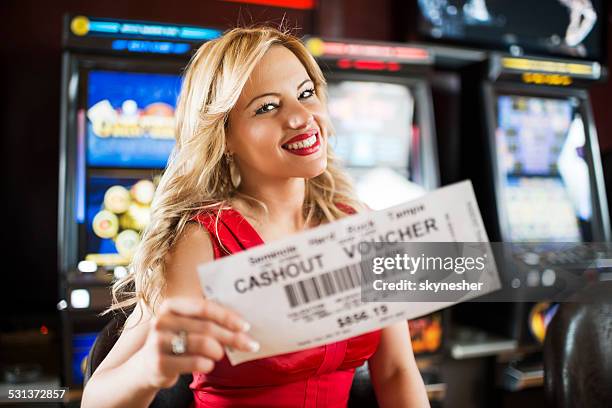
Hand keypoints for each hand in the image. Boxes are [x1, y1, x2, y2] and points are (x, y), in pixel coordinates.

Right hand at [138, 297, 257, 388]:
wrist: (147, 366)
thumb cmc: (176, 340)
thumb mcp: (186, 324)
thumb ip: (207, 319)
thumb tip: (241, 323)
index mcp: (170, 305)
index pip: (204, 307)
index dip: (227, 316)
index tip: (245, 325)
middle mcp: (162, 321)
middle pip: (207, 327)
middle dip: (232, 336)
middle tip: (249, 343)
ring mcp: (158, 342)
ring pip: (203, 344)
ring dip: (219, 351)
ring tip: (220, 354)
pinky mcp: (160, 363)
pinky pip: (196, 362)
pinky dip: (208, 364)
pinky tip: (208, 364)